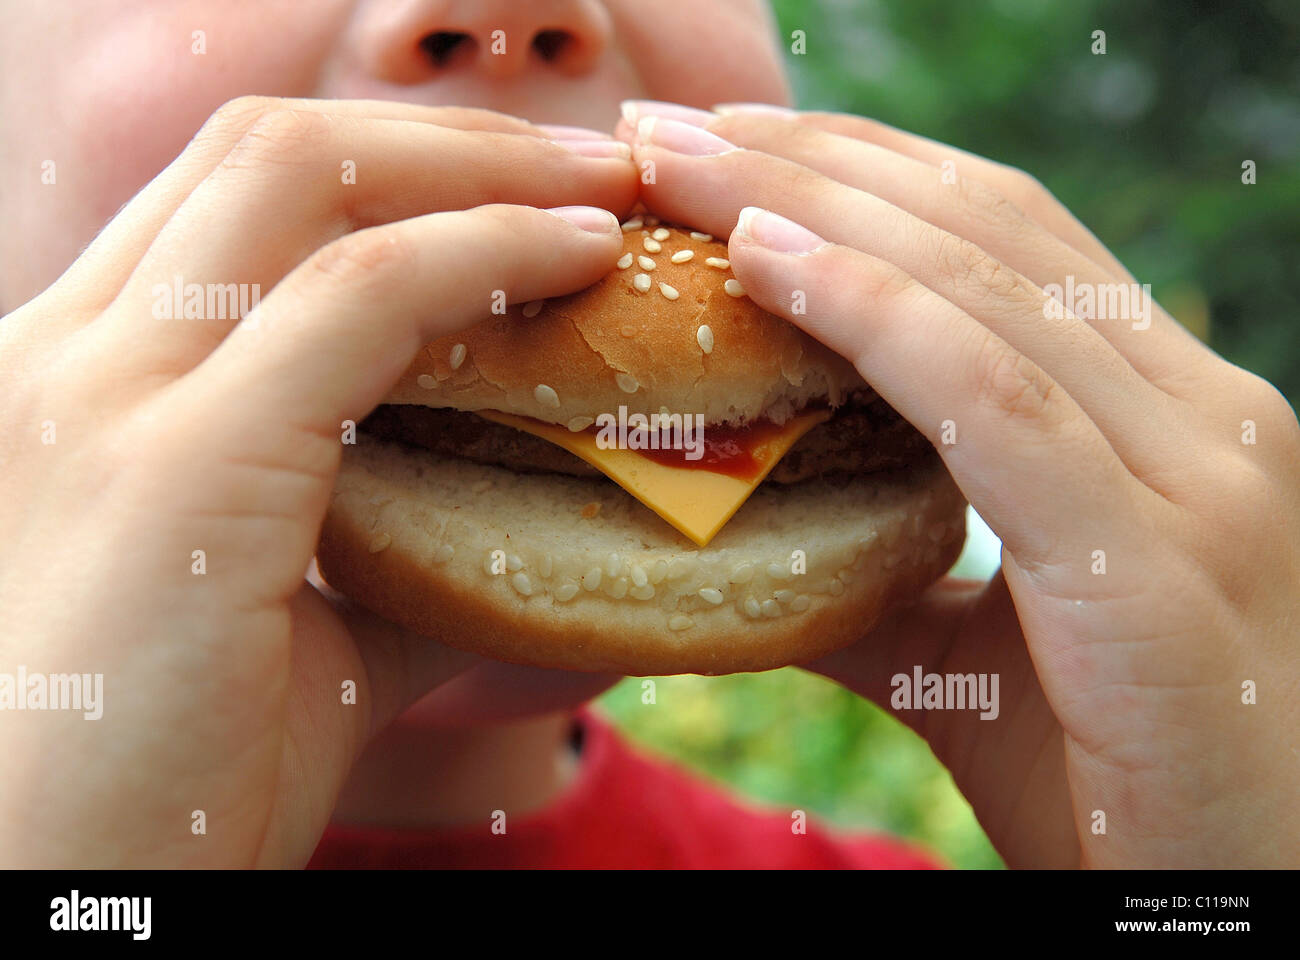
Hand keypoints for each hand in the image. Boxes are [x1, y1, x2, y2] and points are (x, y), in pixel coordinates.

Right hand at [0, 97, 634, 866]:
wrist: (49, 906)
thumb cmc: (161, 784)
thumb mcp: (288, 634)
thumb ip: (390, 556)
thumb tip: (518, 528)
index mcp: (78, 383)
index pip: (234, 202)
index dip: (393, 169)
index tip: (524, 192)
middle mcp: (65, 357)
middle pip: (270, 150)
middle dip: (449, 139)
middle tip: (588, 162)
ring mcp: (102, 395)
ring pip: (305, 178)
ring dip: (483, 166)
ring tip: (603, 189)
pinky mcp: (172, 464)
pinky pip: (358, 293)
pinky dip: (483, 250)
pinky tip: (578, 260)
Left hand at [619, 100, 1299, 867]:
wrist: (1238, 920)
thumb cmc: (1115, 784)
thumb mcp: (969, 657)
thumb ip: (875, 575)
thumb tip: (753, 535)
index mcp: (1167, 419)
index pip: (1001, 243)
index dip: (857, 178)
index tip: (720, 149)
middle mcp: (1202, 416)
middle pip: (983, 232)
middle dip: (812, 163)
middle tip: (664, 125)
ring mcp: (1201, 477)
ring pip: (986, 292)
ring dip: (814, 209)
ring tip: (678, 160)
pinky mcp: (1165, 562)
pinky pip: (999, 401)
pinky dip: (876, 316)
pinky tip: (767, 259)